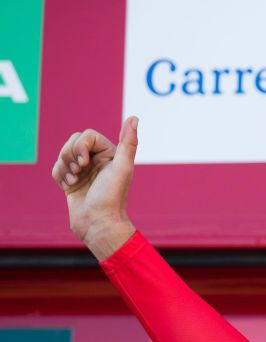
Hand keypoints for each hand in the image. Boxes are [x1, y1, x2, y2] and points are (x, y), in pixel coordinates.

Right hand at [51, 117, 138, 259]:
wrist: (98, 223)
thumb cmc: (112, 197)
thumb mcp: (123, 167)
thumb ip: (128, 142)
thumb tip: (134, 117)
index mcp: (110, 154)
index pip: (86, 135)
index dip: (81, 146)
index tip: (86, 163)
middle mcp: (97, 160)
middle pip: (72, 141)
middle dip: (71, 155)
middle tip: (80, 171)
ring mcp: (83, 171)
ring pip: (62, 154)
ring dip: (65, 167)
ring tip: (75, 181)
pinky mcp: (71, 181)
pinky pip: (56, 168)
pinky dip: (60, 176)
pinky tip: (70, 187)